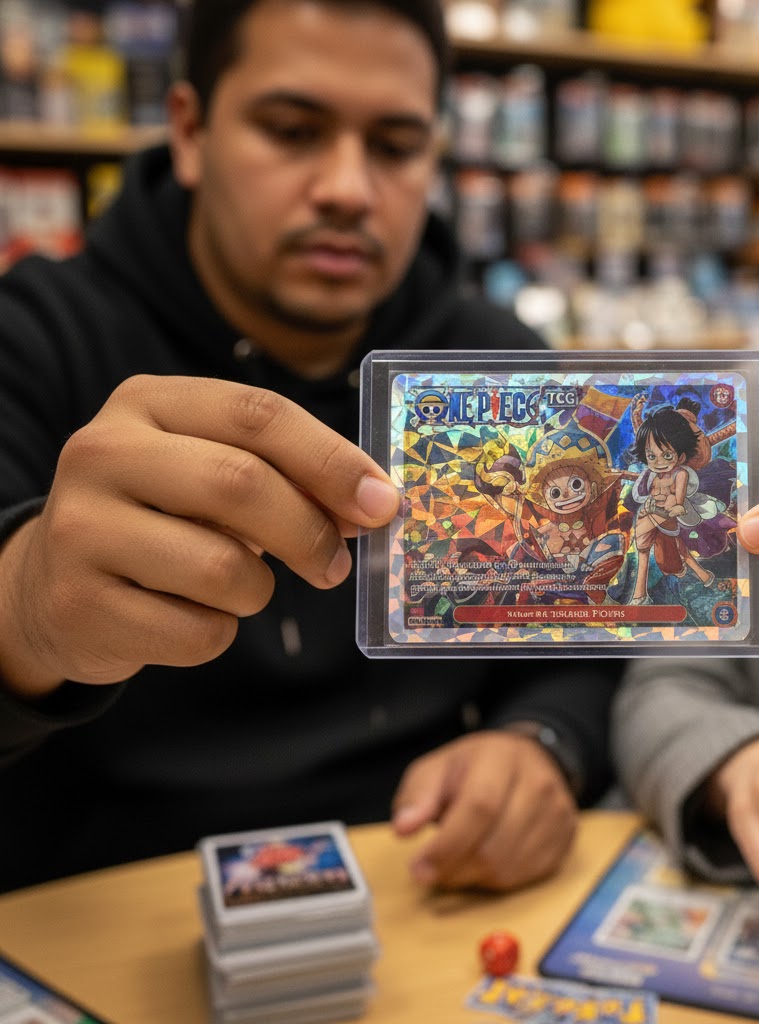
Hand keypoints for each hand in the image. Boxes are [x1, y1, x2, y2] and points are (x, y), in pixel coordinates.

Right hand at [0, 375, 398, 695]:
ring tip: (238, 588)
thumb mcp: (211, 473)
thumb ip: (287, 475)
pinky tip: (188, 616)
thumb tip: (375, 503)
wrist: (54, 585)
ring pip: (224, 568)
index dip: (333, 460)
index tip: (383, 502)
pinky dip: (216, 633)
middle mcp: (102, 452)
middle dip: (310, 532)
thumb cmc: (163, 519)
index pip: (259, 414)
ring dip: (257, 592)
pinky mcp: (77, 603)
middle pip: (243, 484)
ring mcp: (79, 528)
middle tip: (336, 565)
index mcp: (148, 403)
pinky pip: (195, 632)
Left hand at [391, 730, 577, 890]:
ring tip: (457, 860)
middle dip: (453, 868)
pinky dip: (497, 880)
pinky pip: (526, 877)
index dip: (446, 845)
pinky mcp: (566, 837)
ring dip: (472, 877)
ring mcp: (557, 812)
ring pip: (508, 868)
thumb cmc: (476, 767)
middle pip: (493, 846)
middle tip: (431, 870)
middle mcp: (537, 783)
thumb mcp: (437, 769)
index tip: (418, 867)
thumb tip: (404, 827)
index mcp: (501, 757)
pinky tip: (483, 861)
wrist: (527, 759)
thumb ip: (417, 796)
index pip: (479, 807)